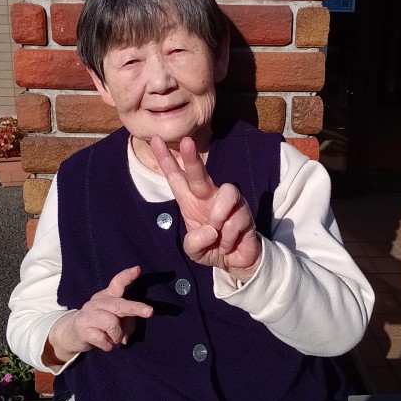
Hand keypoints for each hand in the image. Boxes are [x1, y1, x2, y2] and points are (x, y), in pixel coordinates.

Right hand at [44, 266, 152, 364]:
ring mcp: (89, 313)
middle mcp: (99, 301)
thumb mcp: (117, 320)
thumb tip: (124, 337)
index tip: (138, 269)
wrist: (74, 332)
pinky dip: (108, 345)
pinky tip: (104, 343)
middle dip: (135, 308)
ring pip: (112, 325)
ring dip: (117, 337)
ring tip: (114, 339)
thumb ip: (126, 324)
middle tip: (150, 312)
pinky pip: (103, 340)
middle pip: (119, 305)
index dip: (128, 276)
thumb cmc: (102, 324)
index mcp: (109, 295)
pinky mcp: (83, 328)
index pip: (118, 283)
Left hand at [151, 135, 261, 282]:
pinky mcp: (245, 212)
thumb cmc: (211, 248)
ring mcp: (229, 202)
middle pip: (200, 173)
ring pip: (227, 192)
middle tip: (186, 142)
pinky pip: (236, 220)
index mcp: (190, 201)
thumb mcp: (194, 251)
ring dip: (219, 217)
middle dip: (192, 158)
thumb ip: (194, 243)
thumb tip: (210, 230)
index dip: (166, 159)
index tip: (156, 139)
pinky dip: (229, 238)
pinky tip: (229, 244)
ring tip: (217, 234)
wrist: (236, 261)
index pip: (176, 177)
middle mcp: (209, 196)